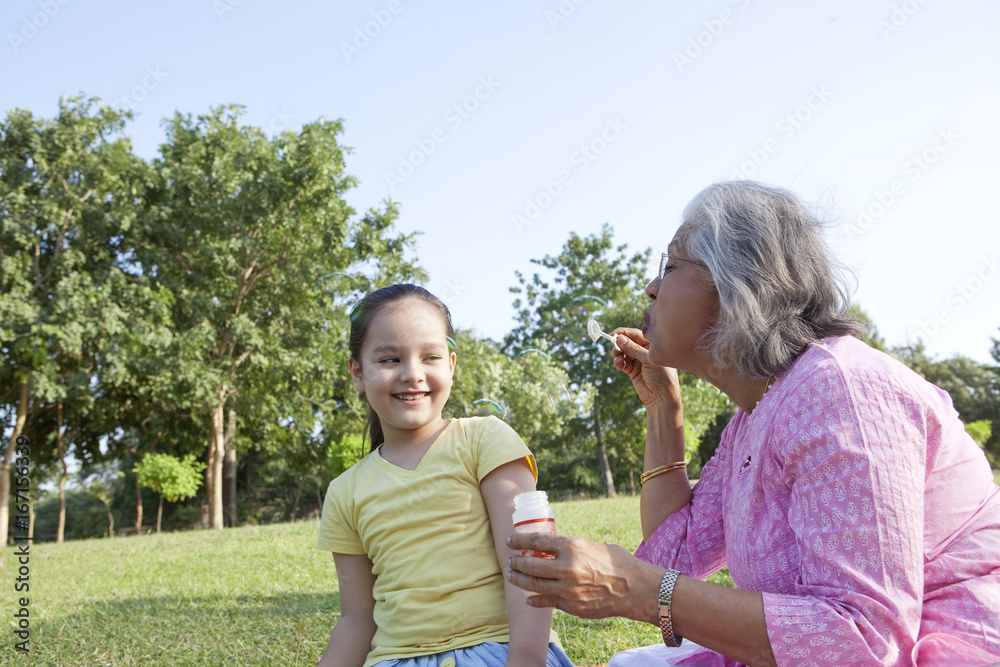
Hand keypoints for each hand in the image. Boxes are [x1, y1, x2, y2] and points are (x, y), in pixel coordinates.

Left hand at [505, 532, 661, 623]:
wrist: (636, 589)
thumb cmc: (617, 562)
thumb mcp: (592, 546)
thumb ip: (571, 548)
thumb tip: (553, 549)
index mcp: (572, 546)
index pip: (536, 541)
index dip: (519, 541)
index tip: (510, 541)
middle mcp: (566, 567)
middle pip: (530, 564)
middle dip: (515, 562)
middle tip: (509, 561)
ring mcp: (568, 589)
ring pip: (534, 584)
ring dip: (519, 579)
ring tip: (512, 575)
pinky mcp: (572, 606)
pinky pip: (547, 602)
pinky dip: (536, 599)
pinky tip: (529, 598)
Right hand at [611, 327, 680, 407]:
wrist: (662, 397)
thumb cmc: (662, 376)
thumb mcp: (648, 360)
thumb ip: (633, 349)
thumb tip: (619, 339)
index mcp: (652, 346)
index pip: (636, 334)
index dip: (624, 333)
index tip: (613, 334)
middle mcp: (645, 352)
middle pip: (628, 343)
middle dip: (620, 344)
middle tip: (614, 347)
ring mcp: (639, 361)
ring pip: (624, 353)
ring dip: (618, 354)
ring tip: (617, 358)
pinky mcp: (633, 371)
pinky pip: (623, 363)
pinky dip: (619, 362)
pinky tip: (619, 364)